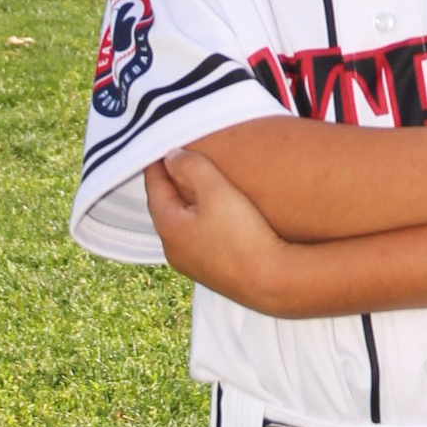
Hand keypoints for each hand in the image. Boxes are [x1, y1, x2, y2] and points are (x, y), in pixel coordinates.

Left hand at [146, 145, 299, 309]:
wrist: (271, 282)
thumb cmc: (243, 235)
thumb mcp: (217, 190)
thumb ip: (192, 167)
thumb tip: (171, 155)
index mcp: (168, 226)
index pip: (154, 186)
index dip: (157, 163)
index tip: (160, 144)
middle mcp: (174, 248)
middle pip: (166, 206)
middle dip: (172, 182)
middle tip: (181, 158)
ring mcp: (192, 263)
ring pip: (182, 223)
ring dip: (188, 202)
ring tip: (202, 182)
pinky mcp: (211, 270)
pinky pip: (198, 236)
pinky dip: (202, 219)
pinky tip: (219, 214)